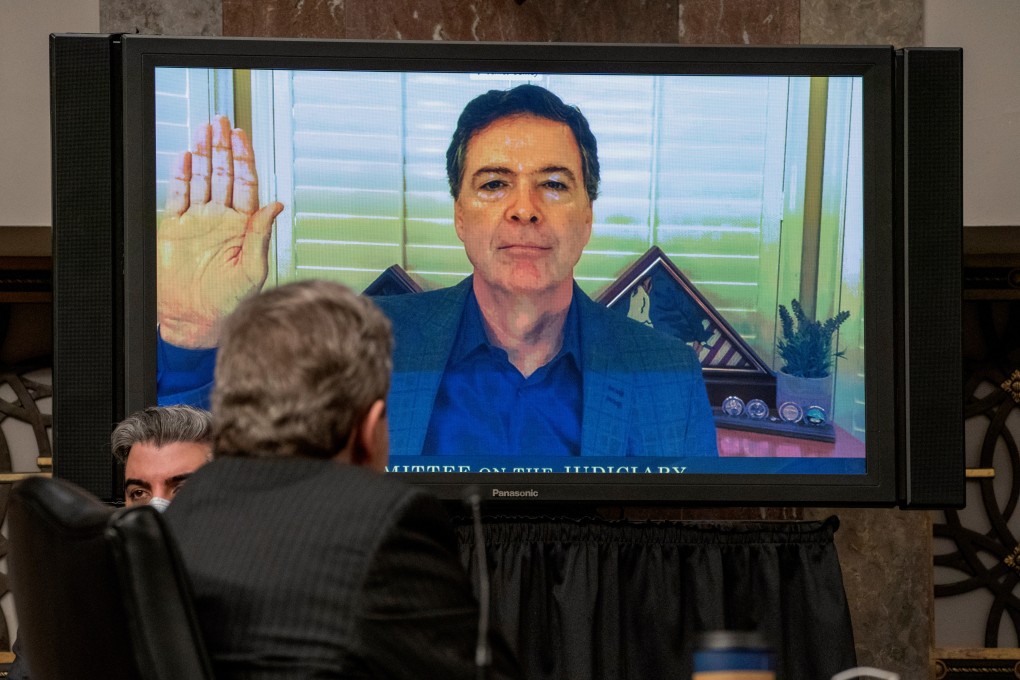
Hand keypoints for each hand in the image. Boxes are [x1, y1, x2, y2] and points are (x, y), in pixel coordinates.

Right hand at [157, 115, 283, 347]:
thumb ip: (261, 235)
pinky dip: (180, 174)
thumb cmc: (231, 302)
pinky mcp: (174, 228)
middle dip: (223, 147)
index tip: (242, 137)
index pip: (245, 184)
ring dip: (203, 154)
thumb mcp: (253, 270)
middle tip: (222, 122)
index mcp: (243, 227)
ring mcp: (197, 222)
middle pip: (222, 174)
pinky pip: (178, 195)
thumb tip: (276, 205)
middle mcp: (221, 221)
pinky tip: (184, 156)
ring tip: (205, 130)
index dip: (244, 159)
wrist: (196, 320)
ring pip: (201, 179)